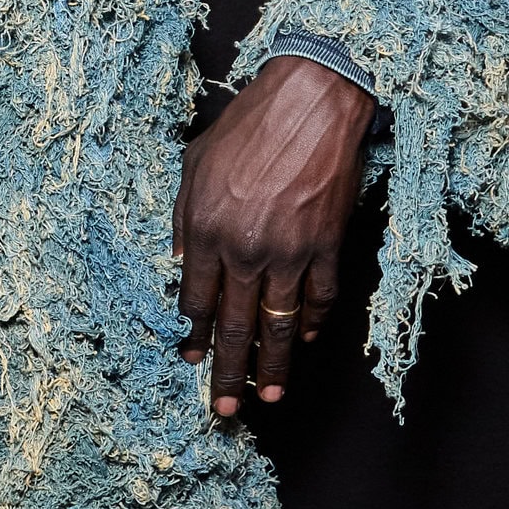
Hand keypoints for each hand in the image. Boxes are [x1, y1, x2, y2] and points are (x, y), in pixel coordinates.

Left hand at [172, 57, 375, 420]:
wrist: (310, 100)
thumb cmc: (248, 124)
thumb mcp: (194, 165)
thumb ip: (184, 218)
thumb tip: (182, 261)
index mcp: (205, 229)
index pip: (196, 300)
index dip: (194, 335)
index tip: (193, 359)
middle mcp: (244, 249)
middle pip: (234, 326)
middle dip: (227, 372)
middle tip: (223, 408)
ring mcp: (289, 252)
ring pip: (278, 324)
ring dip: (272, 366)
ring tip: (267, 396)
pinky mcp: (326, 245)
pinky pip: (319, 297)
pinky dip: (312, 323)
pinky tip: (305, 340)